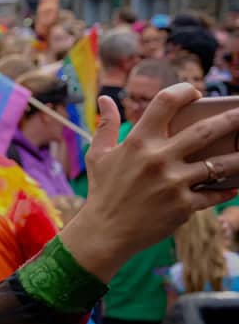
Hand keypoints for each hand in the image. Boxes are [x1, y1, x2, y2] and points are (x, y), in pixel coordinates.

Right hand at [62, 84, 238, 280]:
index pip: (165, 102)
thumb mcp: (98, 155)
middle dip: (231, 118)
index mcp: (138, 141)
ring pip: (219, 164)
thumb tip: (106, 99)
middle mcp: (158, 159)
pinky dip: (226, 189)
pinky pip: (214, 194)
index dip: (184, 91)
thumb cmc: (102, 190)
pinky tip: (234, 185)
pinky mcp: (184, 205)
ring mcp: (173, 183)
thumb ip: (106, 125)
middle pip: (205, 130)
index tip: (195, 94)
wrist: (105, 231)